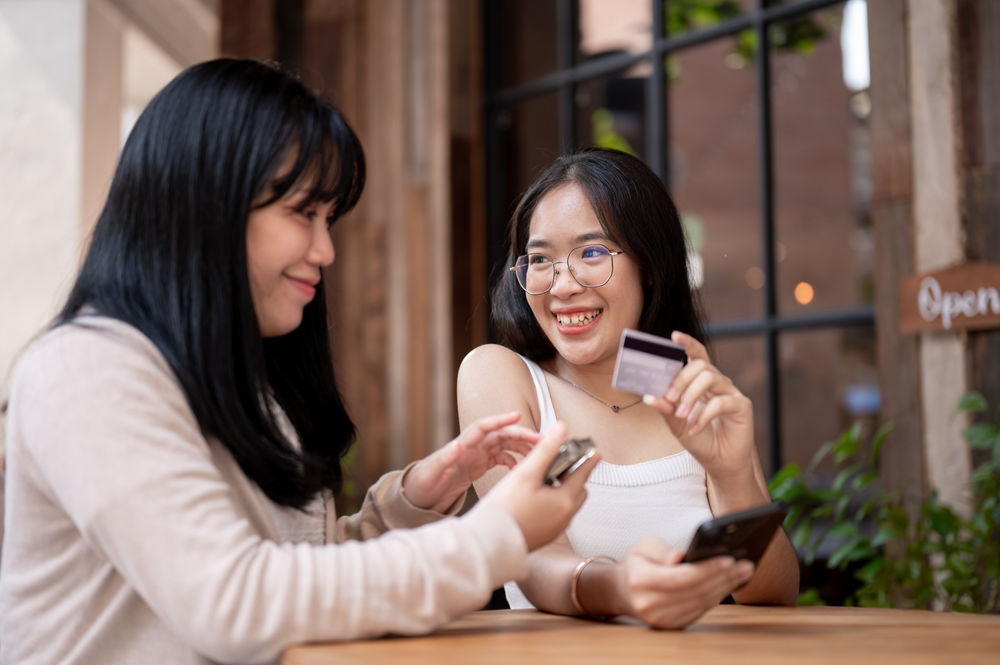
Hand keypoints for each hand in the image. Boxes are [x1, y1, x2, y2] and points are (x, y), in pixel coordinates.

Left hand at [403, 411, 538, 512]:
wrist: (419, 496)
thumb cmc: (422, 484)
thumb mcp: (431, 475)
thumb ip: (442, 460)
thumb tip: (455, 446)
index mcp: (461, 445)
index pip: (483, 427)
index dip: (500, 420)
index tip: (517, 416)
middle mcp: (471, 446)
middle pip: (500, 434)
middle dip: (521, 434)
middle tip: (540, 439)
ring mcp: (477, 455)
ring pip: (504, 444)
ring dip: (521, 446)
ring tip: (538, 452)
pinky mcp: (479, 464)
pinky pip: (501, 457)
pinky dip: (513, 460)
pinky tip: (521, 468)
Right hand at [484, 422, 596, 550]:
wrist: (490, 541)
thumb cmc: (506, 509)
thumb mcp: (526, 473)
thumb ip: (546, 449)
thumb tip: (561, 429)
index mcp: (564, 501)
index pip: (583, 474)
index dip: (589, 460)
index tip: (595, 452)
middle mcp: (564, 517)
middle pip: (579, 490)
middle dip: (577, 475)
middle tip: (569, 463)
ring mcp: (555, 529)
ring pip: (569, 503)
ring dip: (566, 489)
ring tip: (551, 478)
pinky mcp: (545, 535)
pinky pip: (558, 515)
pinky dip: (556, 502)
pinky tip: (539, 498)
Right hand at [622, 536, 753, 628]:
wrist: (625, 590)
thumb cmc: (639, 562)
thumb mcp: (644, 546)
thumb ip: (662, 550)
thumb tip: (679, 557)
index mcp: (640, 581)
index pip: (680, 577)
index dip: (706, 569)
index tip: (729, 559)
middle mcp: (649, 605)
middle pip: (695, 591)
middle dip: (723, 577)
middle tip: (745, 565)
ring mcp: (661, 619)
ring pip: (701, 603)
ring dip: (725, 587)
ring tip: (743, 572)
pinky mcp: (672, 626)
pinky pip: (700, 610)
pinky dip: (717, 596)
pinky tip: (729, 584)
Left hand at [642, 331, 755, 481]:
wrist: (719, 463)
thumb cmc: (699, 439)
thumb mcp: (676, 424)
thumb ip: (665, 408)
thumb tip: (649, 396)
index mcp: (701, 382)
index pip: (697, 355)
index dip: (688, 343)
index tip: (673, 336)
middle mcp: (717, 382)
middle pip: (700, 365)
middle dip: (681, 380)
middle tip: (669, 398)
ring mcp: (731, 392)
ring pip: (709, 378)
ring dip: (690, 396)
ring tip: (681, 416)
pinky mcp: (742, 406)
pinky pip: (721, 402)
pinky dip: (703, 415)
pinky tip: (694, 428)